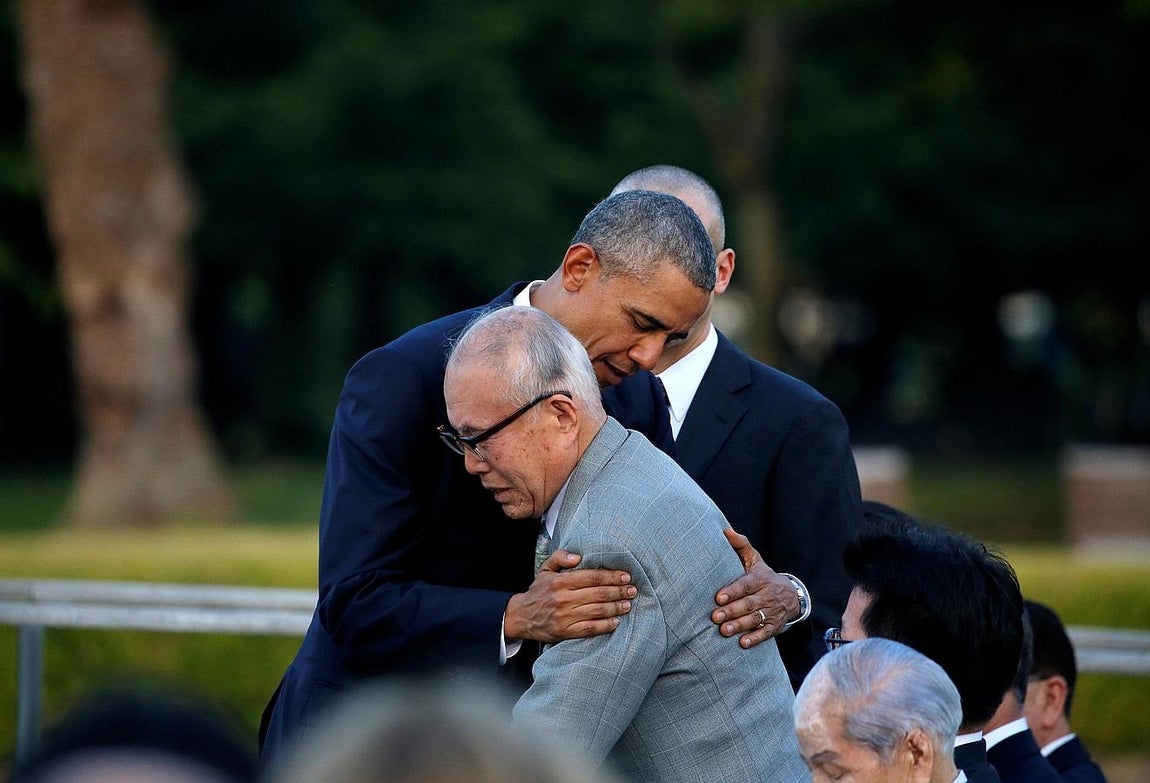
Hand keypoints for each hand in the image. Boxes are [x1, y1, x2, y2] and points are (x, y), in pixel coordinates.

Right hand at [504, 549, 636, 642]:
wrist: (521, 616)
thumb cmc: (539, 591)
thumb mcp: (545, 569)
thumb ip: (561, 557)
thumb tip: (579, 556)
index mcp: (561, 581)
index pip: (592, 577)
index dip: (611, 576)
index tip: (626, 576)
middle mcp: (564, 598)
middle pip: (598, 594)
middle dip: (619, 591)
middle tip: (633, 590)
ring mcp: (565, 616)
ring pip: (596, 611)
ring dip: (615, 607)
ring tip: (628, 604)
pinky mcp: (565, 631)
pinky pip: (589, 628)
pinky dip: (605, 625)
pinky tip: (616, 621)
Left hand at [711, 528, 799, 648]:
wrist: (791, 594)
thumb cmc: (763, 576)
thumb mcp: (755, 560)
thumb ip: (741, 546)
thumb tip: (725, 530)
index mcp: (761, 579)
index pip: (746, 585)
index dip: (733, 591)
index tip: (718, 597)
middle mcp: (767, 595)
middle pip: (749, 604)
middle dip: (732, 611)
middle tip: (715, 616)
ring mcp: (772, 611)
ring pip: (756, 619)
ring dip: (740, 626)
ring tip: (724, 630)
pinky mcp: (775, 625)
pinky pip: (766, 633)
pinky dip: (755, 638)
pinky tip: (743, 643)